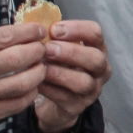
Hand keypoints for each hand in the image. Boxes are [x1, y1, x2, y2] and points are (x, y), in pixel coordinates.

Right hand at [0, 24, 48, 132]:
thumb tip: (19, 31)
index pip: (3, 37)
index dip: (27, 32)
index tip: (39, 29)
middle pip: (16, 58)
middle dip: (37, 50)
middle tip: (43, 47)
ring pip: (23, 83)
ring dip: (39, 71)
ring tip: (41, 65)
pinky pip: (19, 103)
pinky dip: (31, 92)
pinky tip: (32, 84)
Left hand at [32, 18, 109, 132]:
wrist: (56, 99)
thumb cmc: (58, 66)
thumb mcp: (58, 48)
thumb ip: (50, 37)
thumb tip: (32, 25)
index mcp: (96, 48)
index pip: (95, 33)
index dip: (77, 29)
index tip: (54, 29)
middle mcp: (100, 69)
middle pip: (95, 59)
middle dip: (71, 52)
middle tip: (48, 49)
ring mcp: (91, 90)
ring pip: (83, 82)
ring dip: (60, 72)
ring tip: (42, 67)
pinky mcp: (77, 107)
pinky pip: (65, 98)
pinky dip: (50, 89)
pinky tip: (36, 82)